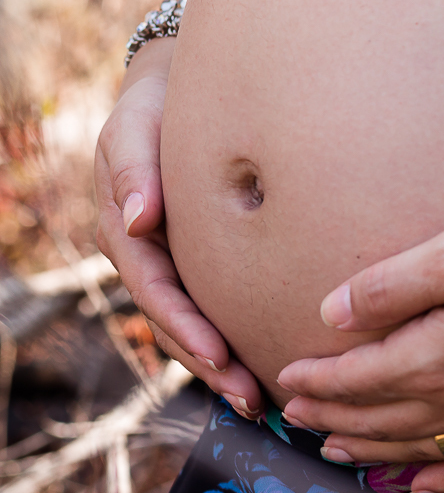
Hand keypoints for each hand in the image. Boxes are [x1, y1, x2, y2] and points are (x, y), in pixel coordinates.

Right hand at [94, 39, 262, 418]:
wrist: (177, 90)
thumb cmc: (157, 105)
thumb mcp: (134, 126)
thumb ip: (133, 167)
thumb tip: (139, 220)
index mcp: (126, 232)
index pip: (157, 290)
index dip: (187, 326)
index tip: (222, 355)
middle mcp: (147, 256)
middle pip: (177, 324)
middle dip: (212, 365)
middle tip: (252, 399)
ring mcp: (173, 262)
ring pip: (196, 326)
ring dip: (225, 366)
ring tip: (263, 402)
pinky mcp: (200, 260)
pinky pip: (217, 306)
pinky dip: (238, 339)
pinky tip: (268, 364)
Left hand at [276, 203, 443, 492]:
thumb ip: (395, 285)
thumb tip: (331, 313)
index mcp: (437, 357)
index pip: (358, 378)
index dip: (318, 382)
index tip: (286, 381)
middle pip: (382, 420)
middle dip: (333, 420)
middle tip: (295, 420)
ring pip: (420, 449)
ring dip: (372, 452)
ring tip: (337, 452)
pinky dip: (442, 480)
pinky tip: (422, 484)